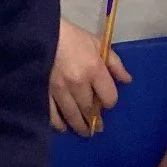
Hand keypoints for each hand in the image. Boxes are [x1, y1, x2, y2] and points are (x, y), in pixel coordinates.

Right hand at [50, 18, 130, 133]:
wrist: (39, 34)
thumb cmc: (71, 36)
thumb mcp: (97, 44)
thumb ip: (114, 63)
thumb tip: (127, 80)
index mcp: (94, 69)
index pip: (108, 96)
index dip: (109, 102)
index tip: (106, 103)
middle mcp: (78, 83)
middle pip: (90, 109)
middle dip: (95, 120)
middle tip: (98, 128)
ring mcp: (59, 90)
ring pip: (72, 116)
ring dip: (80, 126)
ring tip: (85, 132)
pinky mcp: (43, 93)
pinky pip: (52, 115)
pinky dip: (58, 124)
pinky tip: (62, 128)